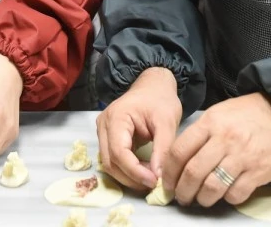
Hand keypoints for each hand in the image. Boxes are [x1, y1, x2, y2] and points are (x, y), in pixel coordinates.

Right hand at [96, 67, 181, 189]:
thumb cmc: (160, 100)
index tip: (154, 181)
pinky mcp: (108, 138)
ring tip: (150, 178)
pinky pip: (113, 159)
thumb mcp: (167, 121)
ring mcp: (103, 132)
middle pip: (110, 162)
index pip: (119, 152)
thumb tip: (158, 176)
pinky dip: (127, 169)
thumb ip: (163, 148)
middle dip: (131, 177)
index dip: (134, 171)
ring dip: (128, 176)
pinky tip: (144, 171)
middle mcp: (104, 126)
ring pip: (109, 164)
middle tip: (154, 184)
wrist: (153, 86)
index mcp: (116, 117)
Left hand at [162, 93, 270, 207]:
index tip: (168, 182)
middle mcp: (224, 139)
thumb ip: (199, 134)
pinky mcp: (258, 171)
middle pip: (193, 173)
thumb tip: (178, 161)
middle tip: (182, 197)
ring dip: (202, 198)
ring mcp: (242, 156)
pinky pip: (235, 194)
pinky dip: (227, 198)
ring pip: (212, 187)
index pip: (180, 152)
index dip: (169, 172)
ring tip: (202, 199)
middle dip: (183, 191)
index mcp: (210, 123)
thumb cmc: (246, 115)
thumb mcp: (218, 114)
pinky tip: (226, 193)